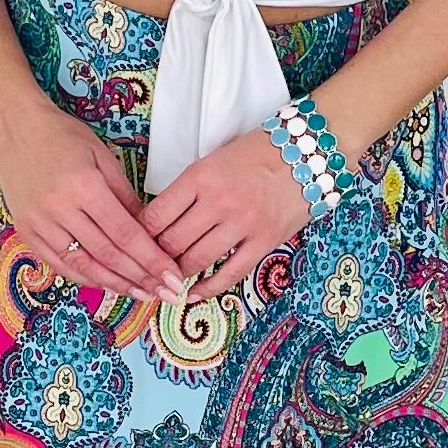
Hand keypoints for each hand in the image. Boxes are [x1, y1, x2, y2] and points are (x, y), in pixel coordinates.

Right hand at [0, 93, 179, 303]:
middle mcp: (59, 208)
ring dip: (114, 283)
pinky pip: (58, 263)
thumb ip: (125, 197)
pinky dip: (84, 276)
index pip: (125, 233)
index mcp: (84, 186)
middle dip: (139, 277)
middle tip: (164, 293)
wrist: (15, 128)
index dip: (151, 260)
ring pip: (82, 264)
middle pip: (106, 254)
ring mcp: (39, 222)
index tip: (171, 276)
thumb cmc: (62, 136)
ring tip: (140, 293)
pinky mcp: (26, 231)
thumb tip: (149, 232)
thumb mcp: (103, 157)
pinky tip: (105, 283)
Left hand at [145, 125, 315, 304]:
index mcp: (200, 176)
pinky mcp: (264, 241)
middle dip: (157, 256)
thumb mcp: (214, 161)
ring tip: (171, 277)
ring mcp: (243, 223)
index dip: (141, 233)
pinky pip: (230, 273)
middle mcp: (219, 201)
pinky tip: (194, 294)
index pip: (156, 215)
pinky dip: (208, 288)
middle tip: (152, 263)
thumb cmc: (256, 154)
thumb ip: (188, 190)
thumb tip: (159, 222)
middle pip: (172, 242)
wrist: (309, 153)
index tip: (138, 241)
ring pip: (196, 260)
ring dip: (179, 273)